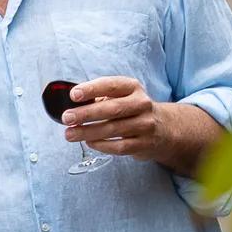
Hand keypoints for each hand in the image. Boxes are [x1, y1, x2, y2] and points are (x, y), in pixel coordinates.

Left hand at [60, 77, 221, 173]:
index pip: (111, 85)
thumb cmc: (132, 109)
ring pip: (113, 129)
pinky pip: (119, 146)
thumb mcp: (121, 96)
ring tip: (69, 134)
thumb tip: (72, 103)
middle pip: (112, 108)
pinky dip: (101, 145)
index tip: (74, 95)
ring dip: (88, 132)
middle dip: (87, 114)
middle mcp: (141, 104)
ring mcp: (145, 125)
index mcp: (132, 88)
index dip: (92, 89)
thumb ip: (100, 97)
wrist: (164, 128)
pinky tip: (89, 142)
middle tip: (67, 118)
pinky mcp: (144, 144)